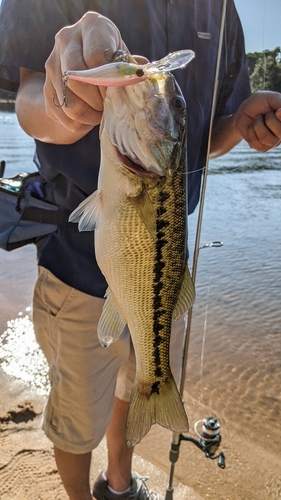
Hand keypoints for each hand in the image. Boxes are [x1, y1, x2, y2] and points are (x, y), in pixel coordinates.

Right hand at [44, 11, 127, 135]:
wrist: (85, 70)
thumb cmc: (111, 62)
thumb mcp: (123, 60)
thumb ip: (130, 67)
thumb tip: (138, 76)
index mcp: (92, 26)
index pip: (96, 57)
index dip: (108, 82)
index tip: (116, 93)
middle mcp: (67, 39)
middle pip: (76, 79)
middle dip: (96, 101)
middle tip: (107, 106)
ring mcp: (52, 62)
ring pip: (68, 101)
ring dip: (88, 115)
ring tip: (100, 114)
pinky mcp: (45, 86)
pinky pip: (61, 113)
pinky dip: (78, 123)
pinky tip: (88, 118)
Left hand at [234, 91, 280, 151]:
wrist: (244, 111)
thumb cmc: (260, 103)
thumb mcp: (271, 98)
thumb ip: (280, 103)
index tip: (277, 112)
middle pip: (280, 133)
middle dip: (269, 120)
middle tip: (267, 114)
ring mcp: (274, 142)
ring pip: (266, 138)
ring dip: (258, 125)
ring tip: (258, 120)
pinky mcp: (262, 148)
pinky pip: (255, 142)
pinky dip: (250, 132)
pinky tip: (253, 128)